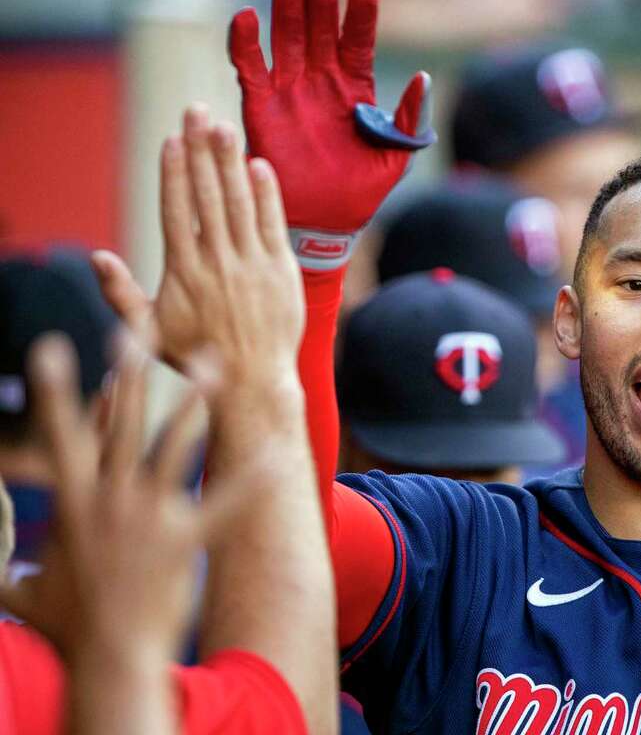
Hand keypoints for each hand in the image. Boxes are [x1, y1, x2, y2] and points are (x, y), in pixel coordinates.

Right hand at [0, 333, 244, 664]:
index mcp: (73, 501)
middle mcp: (109, 497)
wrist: (108, 656)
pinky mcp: (186, 537)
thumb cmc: (68, 627)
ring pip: (173, 442)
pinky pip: (224, 500)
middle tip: (138, 326)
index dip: (58, 388)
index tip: (56, 346)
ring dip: (194, 400)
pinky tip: (273, 455)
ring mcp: (149, 514)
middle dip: (130, 370)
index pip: (62, 433)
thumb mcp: (29, 592)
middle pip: (120, 421)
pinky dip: (249, 478)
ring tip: (211, 362)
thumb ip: (12, 574)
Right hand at [92, 106, 303, 386]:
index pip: (176, 210)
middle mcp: (217, 261)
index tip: (171, 139)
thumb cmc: (197, 356)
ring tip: (225, 127)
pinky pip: (273, 223)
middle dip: (201, 151)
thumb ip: (120, 292)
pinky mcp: (280, 269)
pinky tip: (260, 165)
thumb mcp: (148, 331)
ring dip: (231, 162)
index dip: (174, 173)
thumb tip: (96, 256)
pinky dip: (267, 193)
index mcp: (184, 271)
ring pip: (239, 202)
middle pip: (207, 195)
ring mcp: (251, 263)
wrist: (254, 380)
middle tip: (196, 112)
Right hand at [228, 0, 433, 270]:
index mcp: (355, 91)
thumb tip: (424, 78)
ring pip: (286, 38)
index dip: (359, 17)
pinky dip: (245, 42)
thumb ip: (410, 119)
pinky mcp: (261, 107)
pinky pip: (250, 68)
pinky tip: (247, 16)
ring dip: (287, 8)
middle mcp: (321, 83)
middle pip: (320, 29)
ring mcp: (290, 92)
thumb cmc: (363, 192)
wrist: (326, 224)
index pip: (357, 42)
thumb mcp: (396, 156)